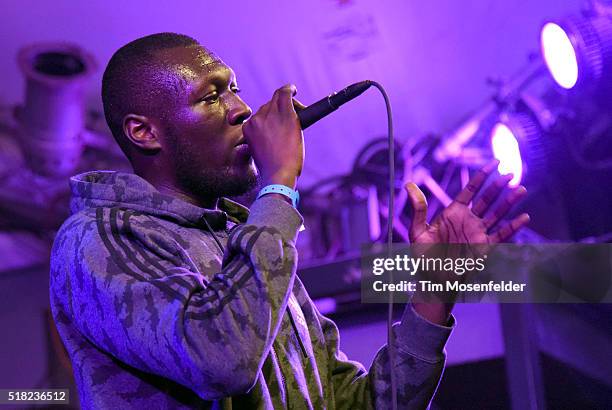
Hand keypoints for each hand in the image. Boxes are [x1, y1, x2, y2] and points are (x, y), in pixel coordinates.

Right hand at [242, 84, 304, 188]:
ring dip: (287, 105)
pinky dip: (290, 90)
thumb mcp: (259, 153)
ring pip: (277, 100)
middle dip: (279, 110)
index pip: (259, 114)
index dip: (269, 114)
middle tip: (291, 121)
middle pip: (268, 106)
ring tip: (297, 115)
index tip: (275, 118)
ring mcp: (269, 116)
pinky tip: (294, 91)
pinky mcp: (284, 114)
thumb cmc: (272, 169)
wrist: (278, 174)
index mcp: (248, 129)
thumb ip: (261, 139)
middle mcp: (256, 120)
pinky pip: (285, 94)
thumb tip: (271, 133)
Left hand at [406, 160, 529, 245]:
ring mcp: (478, 233)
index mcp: (453, 213)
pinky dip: (513, 227)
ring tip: (521, 189)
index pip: (470, 189)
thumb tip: (409, 184)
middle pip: (487, 198)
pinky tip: (524, 217)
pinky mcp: (485, 247)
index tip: (493, 163)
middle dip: (498, 186)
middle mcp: (468, 220)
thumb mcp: (417, 231)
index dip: (481, 176)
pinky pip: (502, 235)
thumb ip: (418, 208)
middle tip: (509, 173)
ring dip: (509, 202)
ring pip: (497, 213)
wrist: (432, 280)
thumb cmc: (423, 257)